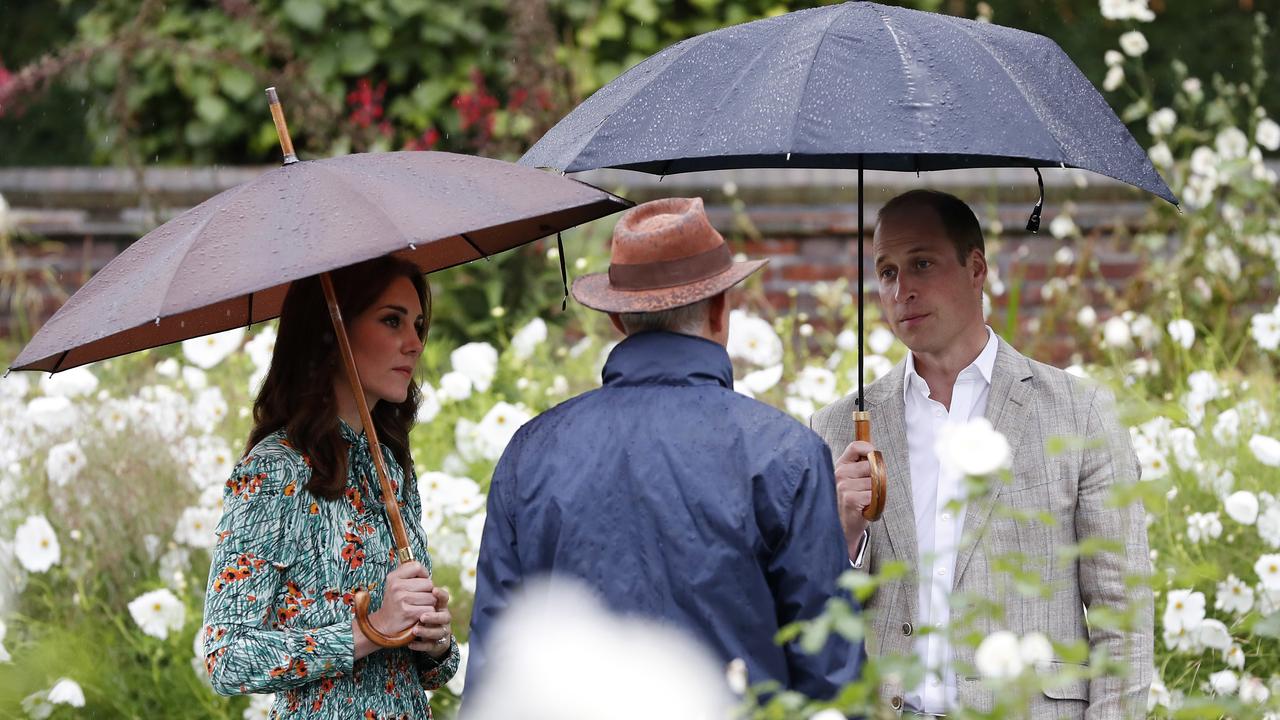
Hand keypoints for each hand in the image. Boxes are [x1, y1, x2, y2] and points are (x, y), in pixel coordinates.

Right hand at [370, 561, 435, 635]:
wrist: (384, 624)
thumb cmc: (395, 602)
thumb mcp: (395, 584)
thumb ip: (407, 572)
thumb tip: (417, 563)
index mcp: (393, 577)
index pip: (417, 566)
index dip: (423, 574)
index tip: (420, 582)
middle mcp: (396, 587)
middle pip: (428, 583)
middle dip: (428, 592)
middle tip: (418, 597)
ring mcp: (402, 600)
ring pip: (431, 597)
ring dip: (429, 603)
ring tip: (418, 605)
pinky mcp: (408, 613)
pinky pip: (430, 609)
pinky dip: (428, 613)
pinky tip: (418, 614)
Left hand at [409, 586, 452, 658]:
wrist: (418, 632)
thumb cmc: (418, 611)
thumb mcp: (418, 597)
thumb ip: (416, 584)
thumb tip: (414, 567)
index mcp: (439, 605)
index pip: (444, 598)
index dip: (441, 595)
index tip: (433, 590)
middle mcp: (442, 617)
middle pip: (444, 616)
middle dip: (434, 616)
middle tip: (422, 616)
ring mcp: (439, 631)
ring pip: (439, 632)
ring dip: (427, 631)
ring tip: (415, 630)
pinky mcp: (434, 644)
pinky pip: (430, 646)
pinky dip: (421, 646)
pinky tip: (410, 644)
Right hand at [835, 440, 875, 555]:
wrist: (841, 527)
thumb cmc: (850, 502)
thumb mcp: (850, 480)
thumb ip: (860, 466)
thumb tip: (876, 455)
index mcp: (840, 465)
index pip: (856, 447)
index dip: (870, 449)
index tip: (875, 457)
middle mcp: (839, 473)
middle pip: (871, 465)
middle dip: (876, 477)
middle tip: (869, 490)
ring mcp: (844, 486)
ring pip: (875, 482)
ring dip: (875, 493)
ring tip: (866, 501)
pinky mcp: (851, 499)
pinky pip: (874, 495)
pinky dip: (875, 503)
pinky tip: (865, 508)